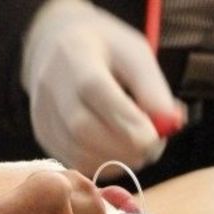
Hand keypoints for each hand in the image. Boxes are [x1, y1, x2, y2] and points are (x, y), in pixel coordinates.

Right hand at [21, 0, 185, 176]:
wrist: (58, 47)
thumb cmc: (105, 50)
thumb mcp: (135, 54)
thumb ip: (152, 89)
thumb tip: (170, 125)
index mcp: (75, 55)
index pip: (94, 90)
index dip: (126, 121)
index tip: (155, 137)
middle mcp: (50, 86)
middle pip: (82, 128)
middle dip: (124, 147)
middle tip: (152, 148)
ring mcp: (42, 114)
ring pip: (78, 152)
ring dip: (116, 159)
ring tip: (137, 147)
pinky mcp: (43, 135)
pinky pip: (74, 162)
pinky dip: (102, 164)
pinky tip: (117, 151)